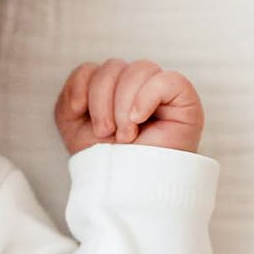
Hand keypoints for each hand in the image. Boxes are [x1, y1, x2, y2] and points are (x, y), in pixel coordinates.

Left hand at [54, 58, 204, 155]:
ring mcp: (160, 91)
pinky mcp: (184, 100)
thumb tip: (86, 79)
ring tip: (126, 135)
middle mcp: (136, 87)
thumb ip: (69, 94)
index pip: (93, 68)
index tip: (82, 117)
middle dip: (102, 102)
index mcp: (111, 90)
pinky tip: (139, 119)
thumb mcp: (71, 125)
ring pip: (138, 69)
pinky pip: (166, 79)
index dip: (82, 88)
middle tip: (106, 133)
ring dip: (123, 106)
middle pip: (113, 66)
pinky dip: (146, 98)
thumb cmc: (105, 159)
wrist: (126, 188)